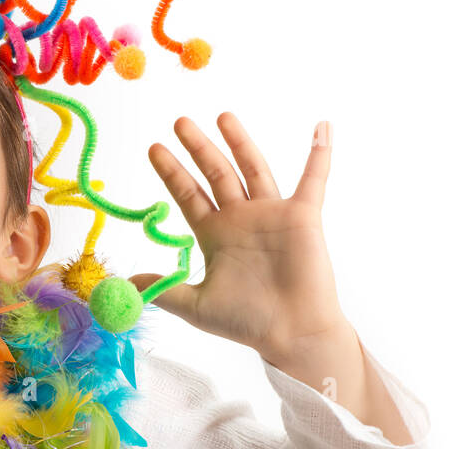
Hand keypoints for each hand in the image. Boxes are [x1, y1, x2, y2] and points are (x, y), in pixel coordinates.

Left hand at [129, 113, 344, 363]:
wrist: (290, 333)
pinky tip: (322, 126)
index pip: (187, 194)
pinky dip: (320, 154)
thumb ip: (163, 289)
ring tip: (223, 115)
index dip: (171, 172)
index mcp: (214, 235)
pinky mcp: (302, 217)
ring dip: (239, 142)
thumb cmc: (246, 322)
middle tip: (179, 121)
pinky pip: (314, 180)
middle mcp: (240, 219)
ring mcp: (271, 215)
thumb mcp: (195, 305)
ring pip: (252, 169)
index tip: (155, 147)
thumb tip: (126, 282)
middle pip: (215, 174)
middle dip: (197, 147)